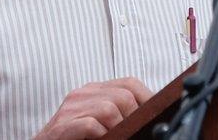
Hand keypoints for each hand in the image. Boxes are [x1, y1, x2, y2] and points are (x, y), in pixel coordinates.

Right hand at [33, 77, 153, 138]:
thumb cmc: (74, 137)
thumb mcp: (100, 121)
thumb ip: (118, 112)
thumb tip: (149, 114)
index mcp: (94, 91)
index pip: (130, 83)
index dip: (147, 99)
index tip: (154, 115)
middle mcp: (82, 95)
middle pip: (123, 95)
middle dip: (133, 117)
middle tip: (132, 131)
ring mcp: (71, 109)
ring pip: (109, 109)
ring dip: (118, 129)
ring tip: (115, 137)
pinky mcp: (63, 126)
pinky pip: (91, 125)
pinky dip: (102, 136)